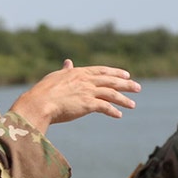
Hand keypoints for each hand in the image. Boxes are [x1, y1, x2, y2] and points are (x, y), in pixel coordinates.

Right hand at [9, 59, 140, 131]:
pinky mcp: (87, 104)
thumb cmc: (43, 92)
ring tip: (132, 104)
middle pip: (111, 81)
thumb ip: (65, 70)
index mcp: (78, 73)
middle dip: (126, 84)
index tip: (126, 75)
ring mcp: (87, 92)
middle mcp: (85, 80)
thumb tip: (68, 62)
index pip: (101, 71)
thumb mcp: (56, 77)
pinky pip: (105, 107)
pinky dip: (113, 111)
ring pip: (111, 93)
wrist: (39, 103)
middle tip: (138, 87)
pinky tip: (119, 115)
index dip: (115, 72)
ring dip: (124, 99)